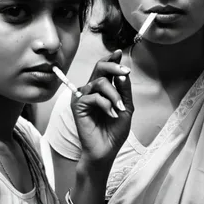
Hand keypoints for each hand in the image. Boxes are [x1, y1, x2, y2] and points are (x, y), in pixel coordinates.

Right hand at [71, 50, 133, 165]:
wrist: (106, 151)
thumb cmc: (114, 131)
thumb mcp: (126, 108)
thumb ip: (124, 91)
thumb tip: (124, 73)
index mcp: (102, 89)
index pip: (105, 69)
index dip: (111, 59)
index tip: (119, 52)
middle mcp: (91, 90)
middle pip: (99, 68)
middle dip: (113, 67)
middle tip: (125, 71)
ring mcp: (83, 97)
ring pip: (99, 82)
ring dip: (114, 95)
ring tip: (120, 108)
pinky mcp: (77, 106)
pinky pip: (93, 97)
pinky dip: (106, 105)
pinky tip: (112, 114)